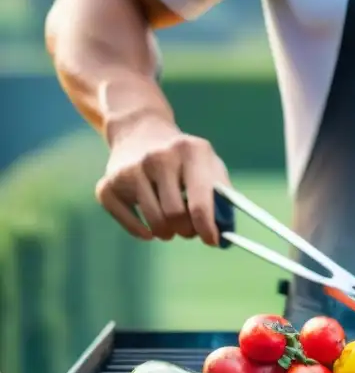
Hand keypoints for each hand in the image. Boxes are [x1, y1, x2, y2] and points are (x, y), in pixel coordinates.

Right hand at [96, 118, 229, 244]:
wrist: (140, 131)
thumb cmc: (184, 158)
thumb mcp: (209, 165)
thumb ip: (223, 196)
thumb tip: (227, 234)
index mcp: (190, 152)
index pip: (199, 203)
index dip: (207, 229)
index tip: (212, 241)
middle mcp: (157, 158)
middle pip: (176, 215)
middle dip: (187, 230)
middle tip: (188, 229)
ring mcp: (130, 170)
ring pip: (155, 222)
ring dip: (167, 232)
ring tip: (171, 225)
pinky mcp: (107, 184)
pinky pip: (129, 224)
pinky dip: (142, 232)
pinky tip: (149, 228)